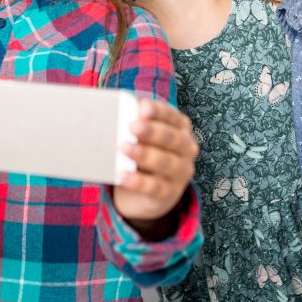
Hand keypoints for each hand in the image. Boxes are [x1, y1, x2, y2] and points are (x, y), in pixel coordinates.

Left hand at [113, 99, 197, 238]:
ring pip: (167, 163)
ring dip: (145, 155)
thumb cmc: (144, 154)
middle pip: (173, 139)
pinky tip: (123, 175)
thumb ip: (135, 123)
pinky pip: (155, 187)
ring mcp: (181, 173)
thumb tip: (115, 111)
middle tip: (133, 127)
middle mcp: (186, 150)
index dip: (159, 112)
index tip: (143, 107)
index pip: (173, 117)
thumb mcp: (142, 138)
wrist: (147, 193)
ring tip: (125, 147)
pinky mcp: (169, 193)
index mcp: (181, 129)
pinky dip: (138, 181)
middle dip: (153, 132)